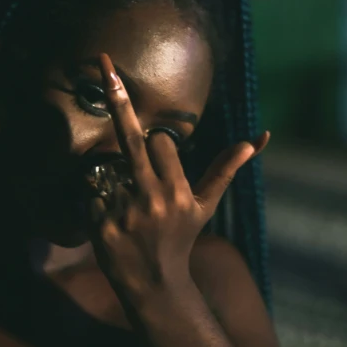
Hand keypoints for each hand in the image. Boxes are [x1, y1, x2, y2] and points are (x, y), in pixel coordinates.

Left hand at [89, 53, 268, 305]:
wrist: (153, 284)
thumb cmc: (180, 238)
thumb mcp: (205, 206)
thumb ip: (225, 170)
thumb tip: (258, 139)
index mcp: (178, 190)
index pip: (159, 141)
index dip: (155, 145)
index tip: (157, 159)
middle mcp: (152, 198)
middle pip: (130, 137)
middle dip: (117, 97)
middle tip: (104, 63)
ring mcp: (123, 211)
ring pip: (104, 168)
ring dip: (107, 176)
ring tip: (122, 204)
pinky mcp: (99, 224)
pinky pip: (88, 190)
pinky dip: (93, 196)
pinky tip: (107, 216)